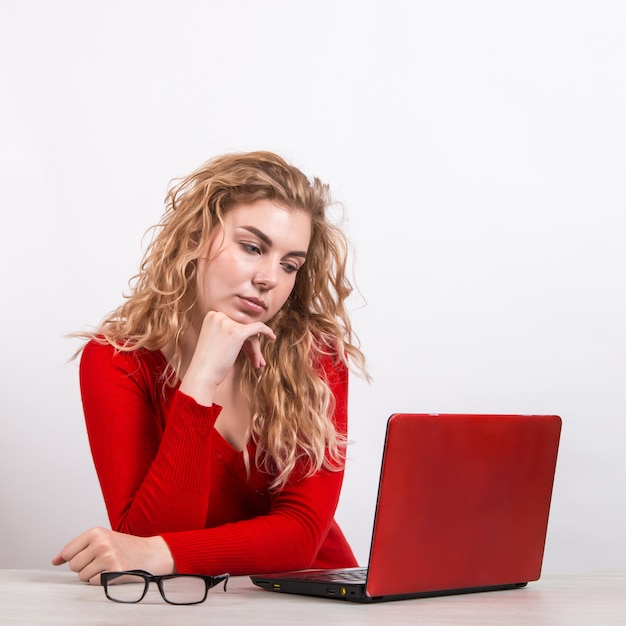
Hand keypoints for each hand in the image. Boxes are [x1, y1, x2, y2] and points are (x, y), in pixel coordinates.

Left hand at [51, 527, 174, 584]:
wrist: (150, 553)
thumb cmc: (125, 546)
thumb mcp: (102, 539)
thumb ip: (77, 548)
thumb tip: (55, 560)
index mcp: (96, 531)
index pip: (68, 551)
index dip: (74, 557)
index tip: (85, 556)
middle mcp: (101, 543)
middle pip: (74, 565)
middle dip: (84, 566)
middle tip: (100, 560)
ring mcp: (107, 557)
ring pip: (82, 576)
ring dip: (92, 574)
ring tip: (107, 566)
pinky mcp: (113, 572)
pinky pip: (93, 582)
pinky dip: (101, 580)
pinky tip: (112, 572)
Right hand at [180, 311, 275, 404]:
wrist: (202, 375)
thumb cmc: (209, 362)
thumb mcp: (215, 340)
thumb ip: (228, 330)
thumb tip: (247, 326)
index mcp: (212, 315)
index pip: (234, 322)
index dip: (242, 338)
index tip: (244, 351)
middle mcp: (218, 315)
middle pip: (243, 327)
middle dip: (250, 345)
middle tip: (256, 361)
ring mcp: (227, 323)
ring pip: (251, 332)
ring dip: (255, 349)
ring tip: (257, 364)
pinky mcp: (237, 332)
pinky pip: (259, 328)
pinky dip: (267, 331)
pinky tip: (272, 337)